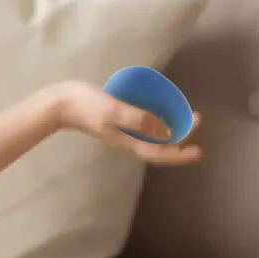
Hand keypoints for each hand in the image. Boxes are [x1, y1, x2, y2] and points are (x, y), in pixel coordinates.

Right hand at [48, 80, 201, 166]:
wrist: (60, 103)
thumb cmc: (86, 106)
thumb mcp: (114, 110)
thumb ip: (139, 119)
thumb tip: (167, 131)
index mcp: (129, 140)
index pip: (159, 153)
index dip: (180, 154)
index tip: (198, 149)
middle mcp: (128, 139)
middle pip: (159, 146)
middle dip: (180, 138)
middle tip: (197, 121)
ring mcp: (122, 131)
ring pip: (153, 136)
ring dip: (171, 129)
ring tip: (185, 118)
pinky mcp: (116, 120)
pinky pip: (144, 124)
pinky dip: (157, 120)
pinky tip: (161, 109)